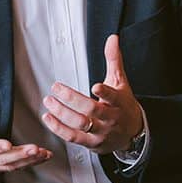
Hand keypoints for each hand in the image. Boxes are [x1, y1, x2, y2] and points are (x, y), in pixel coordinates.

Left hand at [41, 34, 143, 154]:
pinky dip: (58, 128)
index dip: (105, 93)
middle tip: (56, 88)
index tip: (96, 86)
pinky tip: (48, 118)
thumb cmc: (124, 105)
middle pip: (91, 110)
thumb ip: (114, 60)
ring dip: (62, 113)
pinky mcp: (91, 143)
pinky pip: (73, 137)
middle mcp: (111, 118)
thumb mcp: (121, 82)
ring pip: (80, 124)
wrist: (132, 133)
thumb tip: (112, 38)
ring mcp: (101, 132)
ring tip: (49, 102)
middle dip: (72, 99)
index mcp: (119, 102)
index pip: (113, 97)